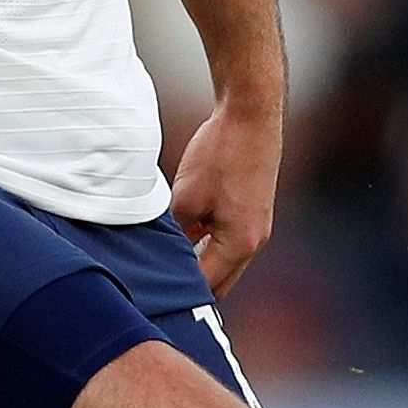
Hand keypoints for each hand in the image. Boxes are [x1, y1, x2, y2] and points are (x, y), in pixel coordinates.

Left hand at [170, 96, 283, 294]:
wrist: (250, 115)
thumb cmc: (220, 152)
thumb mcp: (184, 199)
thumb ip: (175, 234)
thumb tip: (162, 255)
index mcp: (239, 245)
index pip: (203, 286)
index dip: (175, 292)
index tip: (150, 293)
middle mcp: (255, 242)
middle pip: (218, 282)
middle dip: (189, 284)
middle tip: (155, 284)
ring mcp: (258, 228)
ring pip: (223, 262)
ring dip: (198, 262)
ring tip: (165, 256)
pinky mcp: (254, 212)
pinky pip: (229, 241)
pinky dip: (207, 243)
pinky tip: (184, 230)